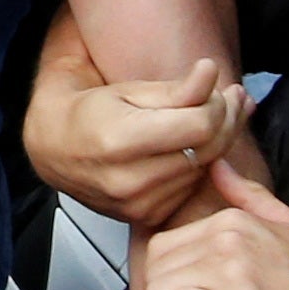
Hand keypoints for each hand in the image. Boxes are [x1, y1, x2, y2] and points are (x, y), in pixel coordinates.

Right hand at [25, 54, 250, 226]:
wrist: (56, 148)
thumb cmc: (89, 112)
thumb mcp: (128, 91)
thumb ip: (175, 89)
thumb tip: (210, 72)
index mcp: (120, 143)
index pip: (198, 125)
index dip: (217, 102)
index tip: (216, 82)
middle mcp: (128, 181)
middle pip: (207, 149)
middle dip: (226, 118)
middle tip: (232, 95)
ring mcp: (138, 205)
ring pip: (204, 169)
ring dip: (218, 140)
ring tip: (217, 112)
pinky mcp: (146, 216)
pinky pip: (190, 187)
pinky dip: (199, 163)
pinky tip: (198, 142)